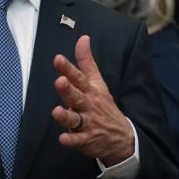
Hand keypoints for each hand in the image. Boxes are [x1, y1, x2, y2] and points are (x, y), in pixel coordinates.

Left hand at [51, 35, 134, 165]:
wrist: (121, 136)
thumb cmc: (103, 105)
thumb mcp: (97, 82)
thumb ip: (86, 61)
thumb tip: (83, 37)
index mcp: (90, 90)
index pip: (79, 77)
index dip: (68, 68)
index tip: (58, 59)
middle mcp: (88, 105)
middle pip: (77, 97)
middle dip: (68, 90)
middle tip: (60, 81)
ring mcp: (87, 123)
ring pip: (75, 119)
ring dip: (66, 116)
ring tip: (56, 111)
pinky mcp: (86, 140)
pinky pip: (77, 140)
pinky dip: (71, 140)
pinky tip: (62, 139)